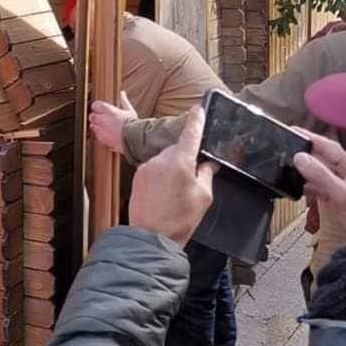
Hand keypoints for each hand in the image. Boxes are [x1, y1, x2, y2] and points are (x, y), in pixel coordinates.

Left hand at [90, 91, 135, 153]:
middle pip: (92, 116)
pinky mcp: (101, 138)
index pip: (95, 105)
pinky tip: (107, 135)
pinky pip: (96, 135)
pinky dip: (99, 135)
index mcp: (108, 110)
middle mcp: (102, 119)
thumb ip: (124, 101)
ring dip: (97, 126)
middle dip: (96, 117)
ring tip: (106, 128)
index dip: (97, 107)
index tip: (100, 109)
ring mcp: (100, 129)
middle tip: (103, 120)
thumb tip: (122, 93)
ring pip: (92, 126)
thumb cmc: (133, 125)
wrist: (134, 139)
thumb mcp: (129, 110)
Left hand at [128, 106, 215, 245]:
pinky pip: (154, 169)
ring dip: (172, 169)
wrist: (151, 236)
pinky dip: (160, 177)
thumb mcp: (203, 197)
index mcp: (180, 161)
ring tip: (175, 194)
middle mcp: (161, 159)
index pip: (190, 133)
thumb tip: (208, 163)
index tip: (198, 109)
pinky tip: (164, 195)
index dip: (196, 120)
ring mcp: (147, 167)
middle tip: (191, 181)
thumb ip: (206, 174)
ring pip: (164, 160)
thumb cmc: (180, 219)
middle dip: (185, 159)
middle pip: (177, 149)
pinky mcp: (138, 176)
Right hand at [293, 135, 345, 241]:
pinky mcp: (337, 199)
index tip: (292, 131)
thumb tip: (300, 158)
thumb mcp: (343, 194)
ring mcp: (342, 185)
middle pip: (322, 158)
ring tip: (285, 167)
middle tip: (283, 147)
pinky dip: (307, 187)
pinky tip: (296, 187)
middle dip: (304, 153)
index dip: (311, 138)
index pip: (329, 146)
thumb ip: (321, 176)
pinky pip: (318, 187)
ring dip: (304, 171)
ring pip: (319, 173)